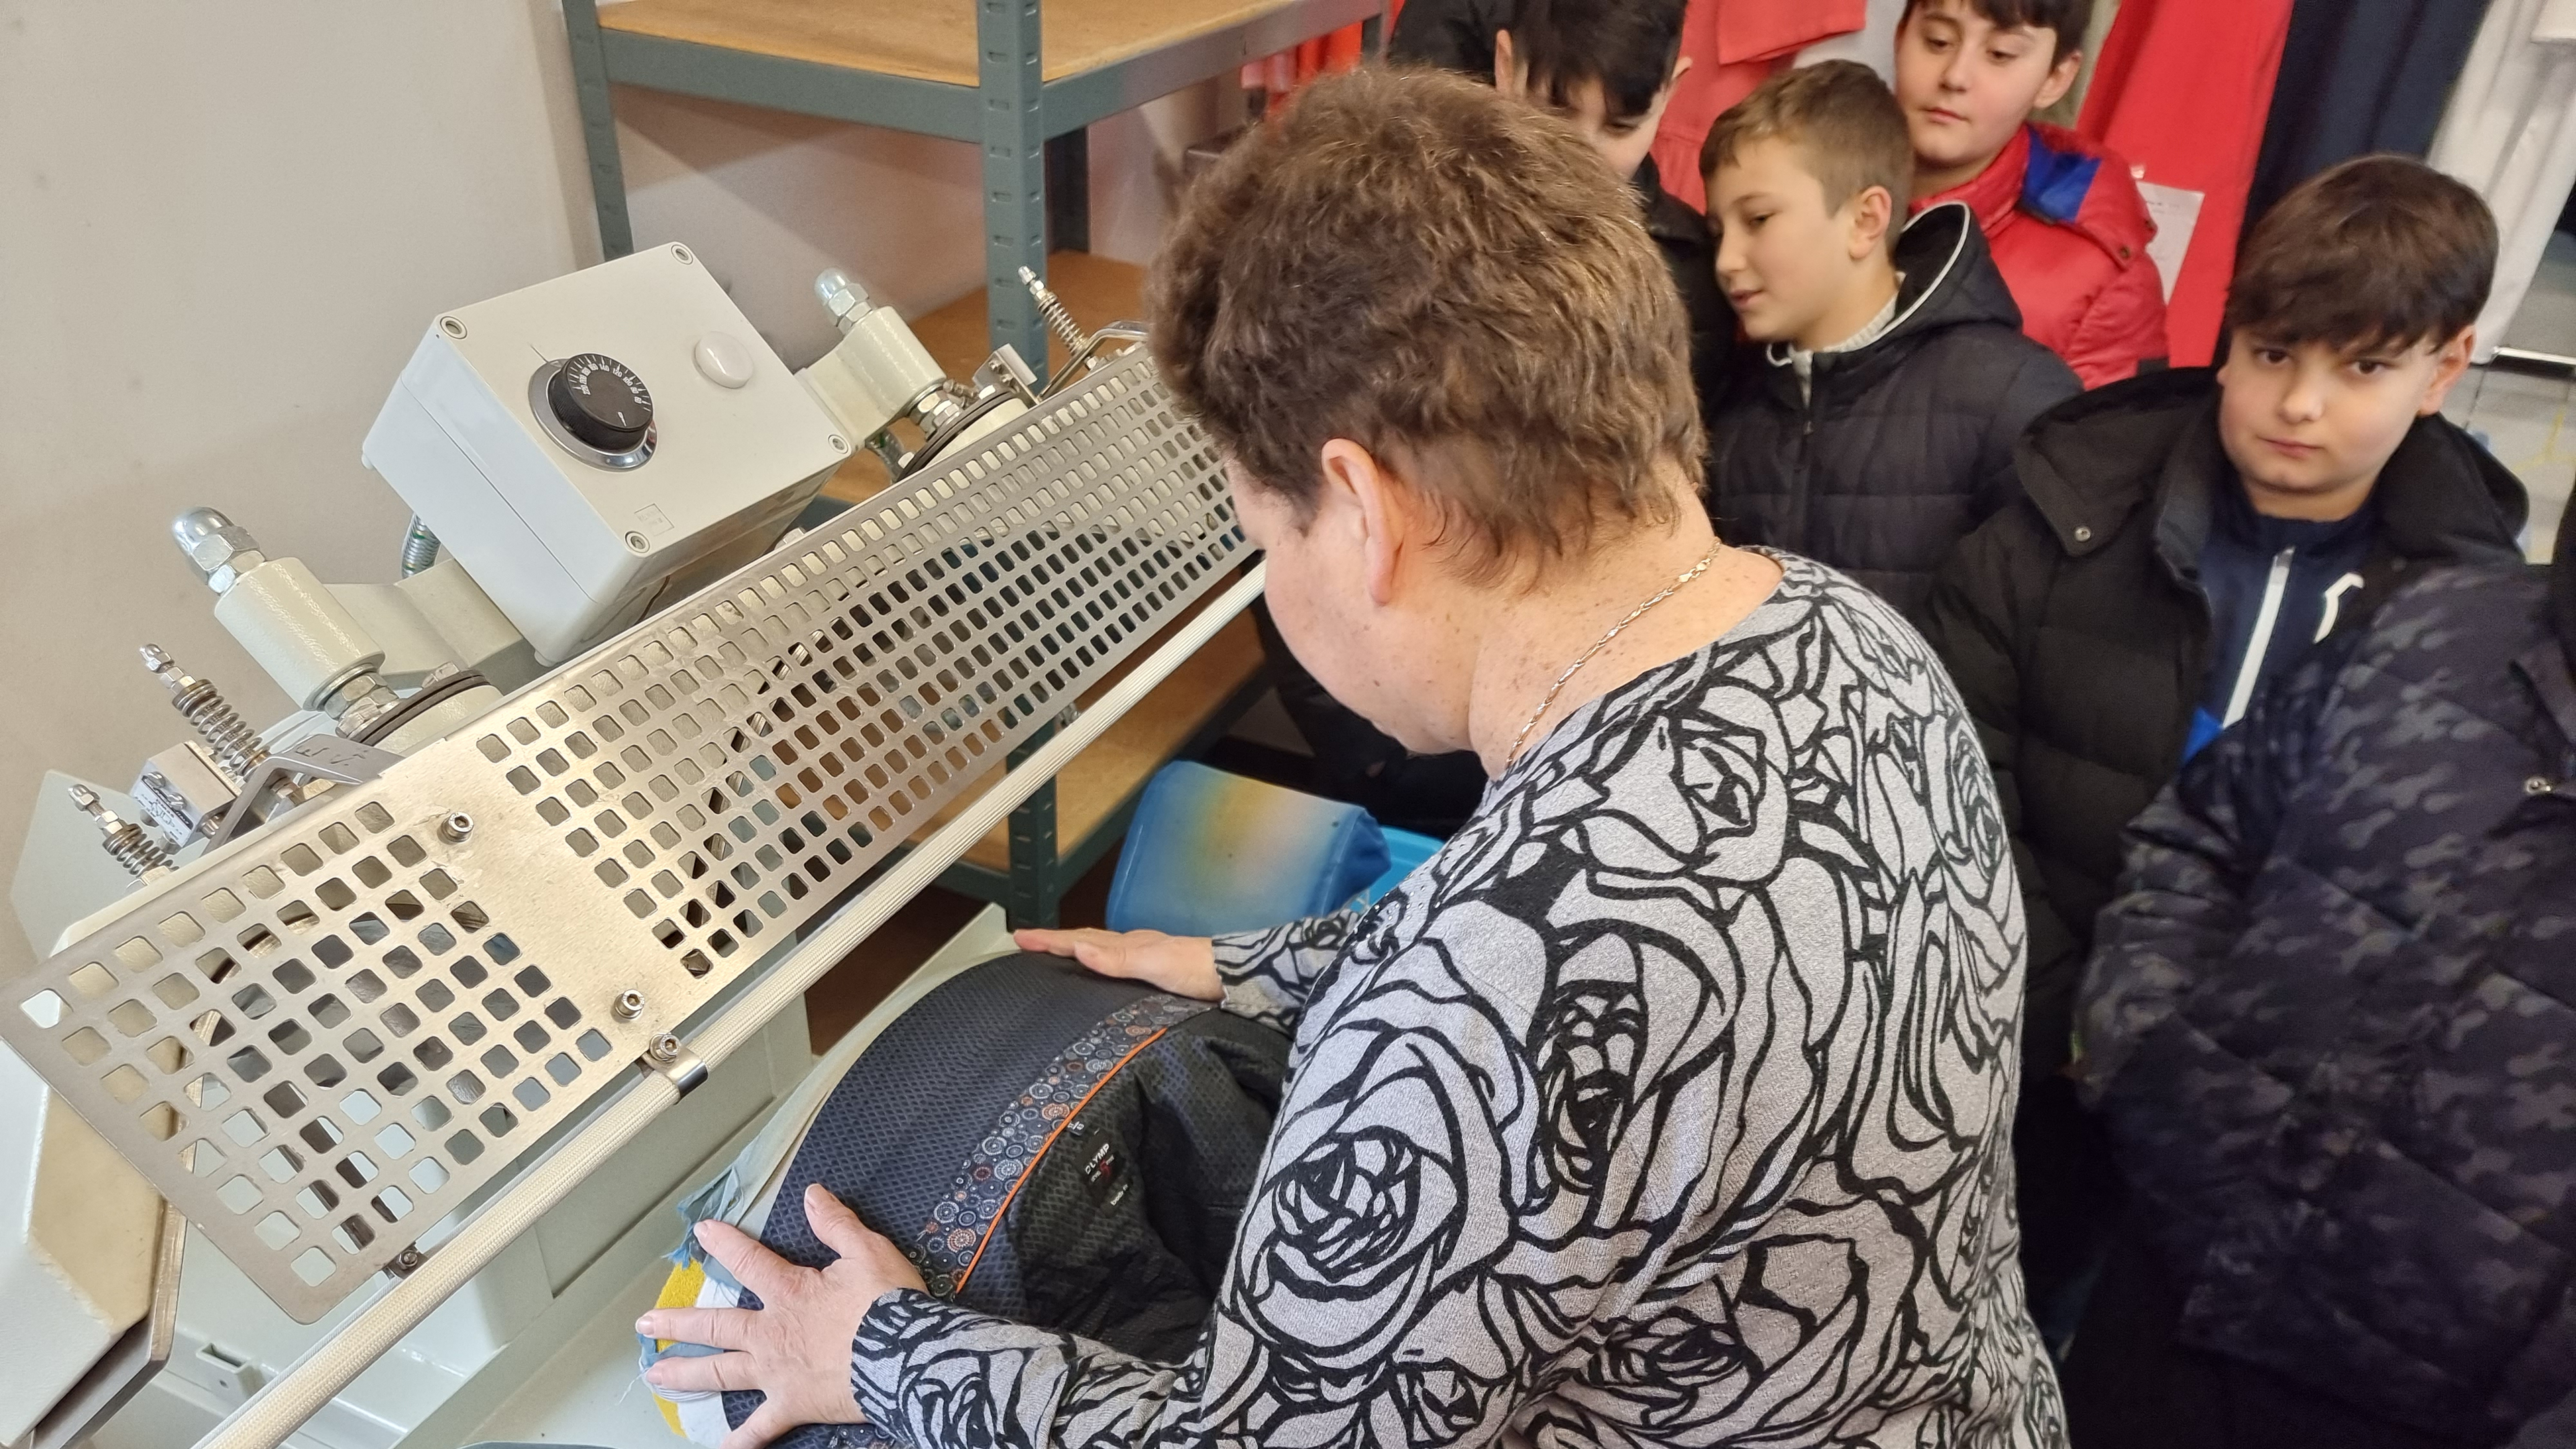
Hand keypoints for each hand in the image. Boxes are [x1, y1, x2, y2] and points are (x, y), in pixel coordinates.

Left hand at [637, 1183, 926, 1448]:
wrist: (905, 1357)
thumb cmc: (888, 1305)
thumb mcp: (867, 1251)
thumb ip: (836, 1224)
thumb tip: (812, 1195)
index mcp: (789, 1292)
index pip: (749, 1261)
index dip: (724, 1243)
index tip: (702, 1232)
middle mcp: (771, 1333)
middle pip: (715, 1325)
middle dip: (677, 1322)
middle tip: (646, 1324)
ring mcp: (776, 1373)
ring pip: (721, 1372)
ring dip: (685, 1373)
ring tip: (655, 1376)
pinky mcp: (792, 1405)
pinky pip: (759, 1429)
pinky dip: (739, 1441)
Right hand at [1015, 926, 1220, 1000]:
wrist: (1237, 978)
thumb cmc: (1199, 970)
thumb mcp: (1155, 966)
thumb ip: (1118, 960)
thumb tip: (1079, 947)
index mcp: (1129, 945)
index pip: (1080, 940)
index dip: (1049, 940)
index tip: (1019, 937)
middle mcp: (1134, 948)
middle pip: (1086, 940)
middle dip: (1055, 941)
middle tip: (1027, 941)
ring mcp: (1146, 958)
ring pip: (1101, 949)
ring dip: (1075, 949)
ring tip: (1054, 953)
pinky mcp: (1157, 973)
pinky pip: (1117, 963)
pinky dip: (1098, 963)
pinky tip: (1101, 972)